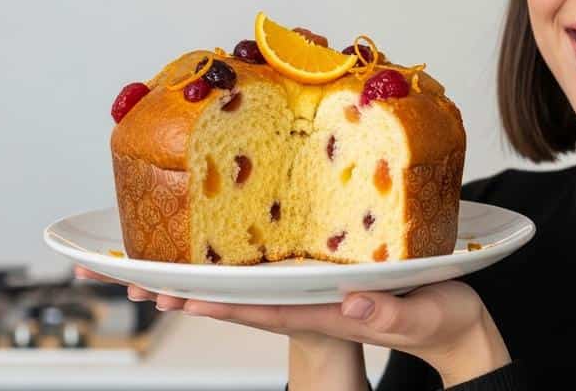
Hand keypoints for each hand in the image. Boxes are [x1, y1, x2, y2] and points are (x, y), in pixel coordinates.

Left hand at [73, 266, 509, 386]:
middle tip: (126, 279)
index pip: (259, 309)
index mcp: (326, 312)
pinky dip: (228, 261)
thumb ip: (388, 312)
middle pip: (233, 299)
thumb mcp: (420, 315)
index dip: (214, 301)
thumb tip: (350, 300)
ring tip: (143, 267)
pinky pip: (263, 270)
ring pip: (240, 285)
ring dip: (192, 277)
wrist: (449, 328)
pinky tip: (207, 247)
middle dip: (179, 290)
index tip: (171, 295)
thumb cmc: (439, 321)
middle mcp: (306, 303)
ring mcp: (307, 293)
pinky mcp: (317, 278)